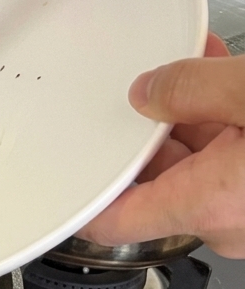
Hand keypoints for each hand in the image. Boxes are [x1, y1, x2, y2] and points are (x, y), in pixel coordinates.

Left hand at [78, 35, 244, 257]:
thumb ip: (197, 89)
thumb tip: (150, 90)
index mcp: (210, 205)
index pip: (112, 222)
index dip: (82, 197)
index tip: (60, 172)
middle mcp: (228, 220)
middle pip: (156, 183)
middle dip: (146, 131)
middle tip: (142, 88)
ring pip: (199, 166)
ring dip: (189, 119)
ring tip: (188, 66)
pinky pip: (231, 160)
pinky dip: (222, 122)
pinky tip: (221, 76)